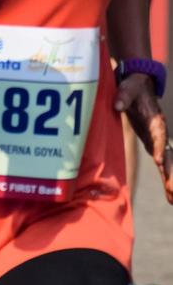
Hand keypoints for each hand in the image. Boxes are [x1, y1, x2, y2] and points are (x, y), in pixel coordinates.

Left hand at [115, 72, 172, 203]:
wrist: (139, 85)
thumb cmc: (133, 87)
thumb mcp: (127, 88)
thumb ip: (123, 96)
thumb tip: (117, 105)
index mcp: (156, 120)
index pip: (159, 135)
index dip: (160, 147)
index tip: (159, 160)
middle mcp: (160, 133)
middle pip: (168, 154)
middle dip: (171, 173)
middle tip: (172, 191)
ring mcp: (157, 139)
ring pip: (167, 162)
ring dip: (170, 180)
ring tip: (172, 199)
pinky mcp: (152, 143)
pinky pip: (160, 162)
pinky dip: (165, 176)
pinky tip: (169, 193)